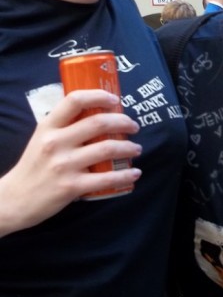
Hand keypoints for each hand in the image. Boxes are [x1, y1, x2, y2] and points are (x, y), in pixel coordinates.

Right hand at [0, 90, 140, 234]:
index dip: (99, 96)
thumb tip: (96, 111)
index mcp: (49, 126)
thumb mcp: (42, 137)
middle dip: (123, 122)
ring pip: (106, 149)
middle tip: (133, 126)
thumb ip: (64, 125)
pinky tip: (134, 173)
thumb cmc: (33, 165)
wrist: (14, 200)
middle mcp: (56, 142)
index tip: (115, 100)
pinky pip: (106, 179)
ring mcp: (64, 165)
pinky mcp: (71, 187)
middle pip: (98, 123)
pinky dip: (125, 175)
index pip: (75, 100)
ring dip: (128, 148)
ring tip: (136, 149)